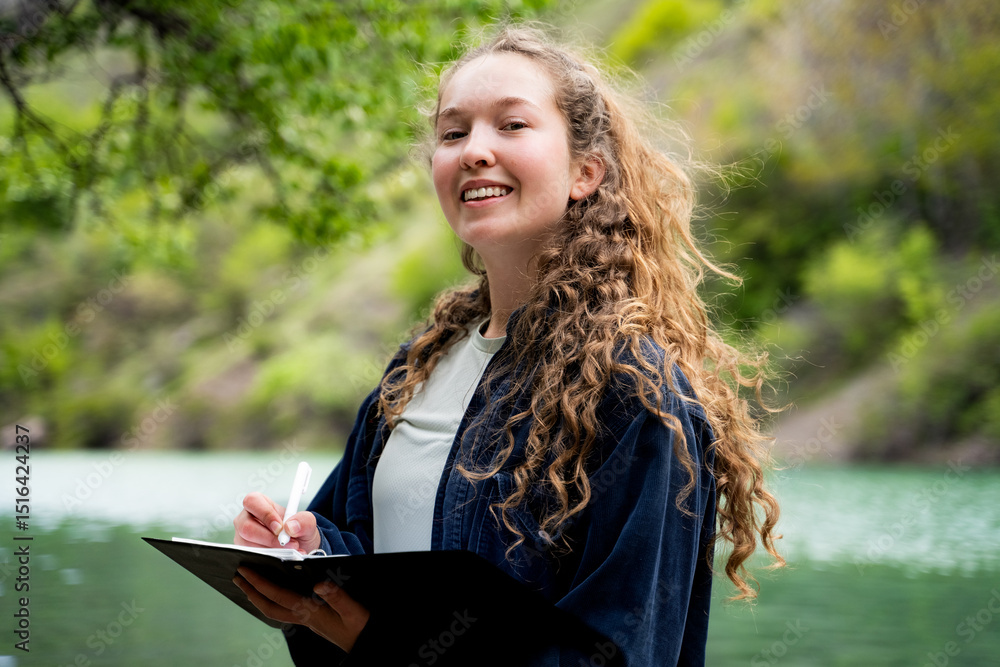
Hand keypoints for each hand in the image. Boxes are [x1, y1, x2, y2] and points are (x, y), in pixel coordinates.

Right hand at [233, 491, 320, 553]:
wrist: (298, 545)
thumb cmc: (297, 529)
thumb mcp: (307, 522)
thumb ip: (304, 520)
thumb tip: (290, 527)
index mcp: (258, 503)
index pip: (253, 502)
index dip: (265, 514)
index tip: (280, 528)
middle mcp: (245, 518)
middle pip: (246, 527)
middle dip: (269, 538)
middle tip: (287, 543)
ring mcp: (241, 536)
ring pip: (247, 545)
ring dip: (270, 550)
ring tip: (288, 550)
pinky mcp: (243, 551)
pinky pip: (250, 556)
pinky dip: (268, 558)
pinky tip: (281, 556)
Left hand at [233, 567, 370, 652]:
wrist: (366, 643)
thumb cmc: (360, 628)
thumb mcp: (353, 610)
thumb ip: (337, 596)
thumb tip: (319, 582)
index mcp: (311, 612)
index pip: (278, 596)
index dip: (260, 583)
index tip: (246, 570)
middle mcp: (304, 617)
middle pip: (269, 607)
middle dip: (251, 592)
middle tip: (237, 577)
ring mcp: (307, 620)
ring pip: (275, 611)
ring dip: (259, 598)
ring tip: (249, 586)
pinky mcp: (312, 620)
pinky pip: (285, 611)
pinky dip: (273, 602)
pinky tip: (274, 596)